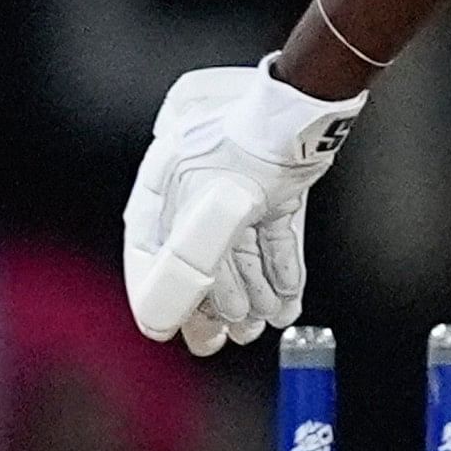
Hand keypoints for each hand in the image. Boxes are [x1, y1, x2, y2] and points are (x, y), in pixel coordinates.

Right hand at [120, 59, 365, 353]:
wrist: (294, 112)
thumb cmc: (240, 150)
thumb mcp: (207, 214)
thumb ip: (188, 267)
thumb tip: (159, 315)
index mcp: (165, 190)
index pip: (155, 255)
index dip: (166, 295)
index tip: (170, 329)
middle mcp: (197, 191)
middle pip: (205, 259)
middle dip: (222, 302)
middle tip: (232, 337)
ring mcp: (238, 191)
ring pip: (243, 252)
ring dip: (257, 291)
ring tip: (268, 319)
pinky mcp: (275, 192)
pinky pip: (273, 237)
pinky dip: (280, 268)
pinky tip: (288, 296)